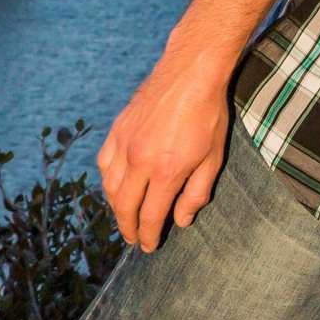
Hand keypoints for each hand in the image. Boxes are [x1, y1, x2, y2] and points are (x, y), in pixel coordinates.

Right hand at [96, 53, 231, 250]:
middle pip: (125, 207)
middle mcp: (139, 161)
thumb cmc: (209, 114)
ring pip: (110, 187)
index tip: (148, 247)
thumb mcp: (214, 156)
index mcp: (166, 171)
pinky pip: (104, 163)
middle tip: (133, 239)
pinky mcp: (117, 130)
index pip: (150, 216)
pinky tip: (116, 186)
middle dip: (128, 228)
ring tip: (126, 217)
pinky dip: (108, 181)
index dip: (147, 236)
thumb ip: (197, 192)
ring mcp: (124, 144)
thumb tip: (181, 221)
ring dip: (116, 207)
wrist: (190, 72)